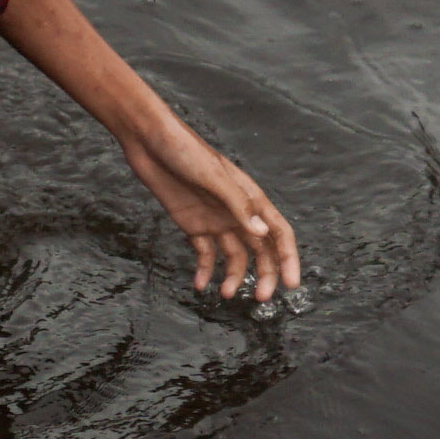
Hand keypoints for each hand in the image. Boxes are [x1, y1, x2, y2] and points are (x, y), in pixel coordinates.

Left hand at [119, 116, 299, 302]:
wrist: (148, 140)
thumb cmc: (185, 150)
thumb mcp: (214, 177)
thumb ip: (238, 207)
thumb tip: (262, 233)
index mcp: (250, 198)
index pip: (279, 233)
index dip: (289, 258)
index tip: (291, 284)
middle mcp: (237, 212)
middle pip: (260, 250)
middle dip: (264, 275)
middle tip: (261, 298)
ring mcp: (215, 219)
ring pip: (233, 256)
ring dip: (233, 276)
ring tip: (226, 294)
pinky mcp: (193, 224)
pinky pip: (204, 253)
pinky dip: (204, 270)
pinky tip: (199, 285)